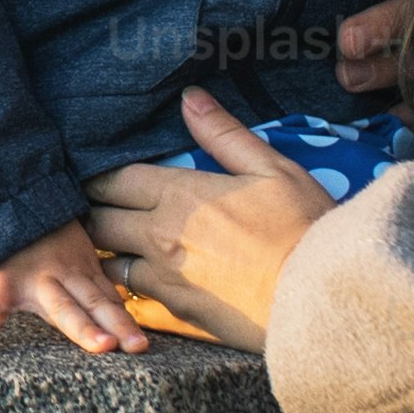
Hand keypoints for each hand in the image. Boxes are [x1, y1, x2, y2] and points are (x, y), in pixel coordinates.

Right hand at [0, 218, 146, 360]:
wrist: (5, 202)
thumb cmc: (45, 236)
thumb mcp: (74, 251)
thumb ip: (93, 280)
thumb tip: (122, 310)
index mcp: (82, 272)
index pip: (108, 302)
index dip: (126, 322)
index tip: (142, 345)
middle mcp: (63, 277)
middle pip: (94, 304)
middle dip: (116, 324)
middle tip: (136, 345)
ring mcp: (33, 281)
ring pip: (62, 307)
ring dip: (83, 326)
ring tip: (101, 346)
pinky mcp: (0, 284)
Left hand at [83, 89, 340, 352]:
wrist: (321, 298)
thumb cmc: (304, 228)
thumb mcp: (273, 169)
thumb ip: (224, 134)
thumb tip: (189, 98)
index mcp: (180, 194)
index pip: (113, 179)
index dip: (100, 177)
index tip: (96, 176)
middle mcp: (160, 235)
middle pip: (98, 221)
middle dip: (92, 213)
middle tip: (94, 210)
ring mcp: (163, 279)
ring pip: (108, 264)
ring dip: (106, 254)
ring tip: (111, 248)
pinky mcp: (174, 314)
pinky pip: (132, 301)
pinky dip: (128, 292)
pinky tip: (136, 287)